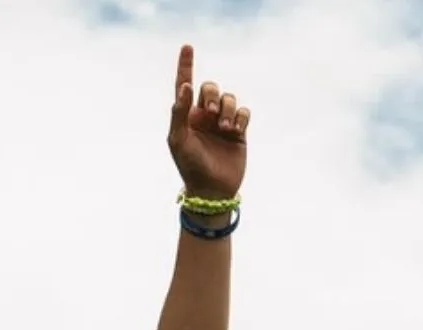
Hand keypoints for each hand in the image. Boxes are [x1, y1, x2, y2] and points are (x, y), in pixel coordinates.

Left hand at [166, 46, 250, 200]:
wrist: (212, 190)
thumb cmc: (190, 166)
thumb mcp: (178, 140)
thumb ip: (179, 112)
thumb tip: (186, 86)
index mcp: (186, 115)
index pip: (185, 84)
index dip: (186, 65)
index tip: (187, 46)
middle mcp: (204, 115)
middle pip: (211, 88)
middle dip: (212, 95)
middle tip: (211, 113)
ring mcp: (222, 123)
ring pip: (230, 98)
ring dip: (229, 109)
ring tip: (225, 129)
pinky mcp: (239, 132)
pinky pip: (244, 112)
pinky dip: (241, 118)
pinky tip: (235, 132)